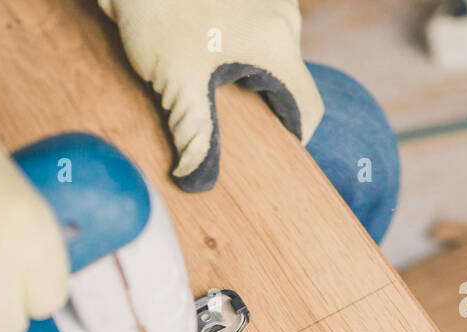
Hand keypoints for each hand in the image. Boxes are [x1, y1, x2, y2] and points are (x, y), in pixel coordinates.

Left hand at [100, 0, 323, 190]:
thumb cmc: (157, 15)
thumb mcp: (176, 82)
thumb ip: (194, 135)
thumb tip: (196, 180)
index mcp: (276, 44)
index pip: (308, 107)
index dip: (295, 138)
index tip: (271, 154)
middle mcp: (285, 19)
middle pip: (290, 83)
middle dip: (264, 108)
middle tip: (230, 127)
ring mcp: (273, 1)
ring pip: (275, 57)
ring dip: (250, 79)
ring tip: (211, 88)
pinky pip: (264, 34)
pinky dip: (244, 54)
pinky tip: (210, 60)